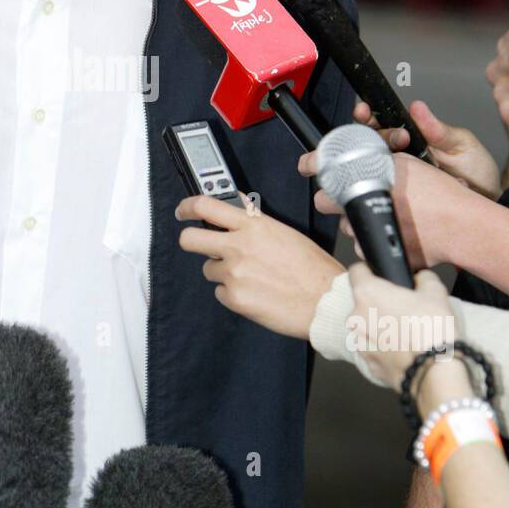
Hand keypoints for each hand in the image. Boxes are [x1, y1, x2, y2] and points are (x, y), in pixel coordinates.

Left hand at [175, 193, 342, 338]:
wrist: (326, 302)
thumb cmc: (313, 268)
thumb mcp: (284, 232)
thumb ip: (255, 221)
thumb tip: (237, 205)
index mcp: (253, 226)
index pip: (206, 206)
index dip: (187, 207)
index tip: (183, 211)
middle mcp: (238, 246)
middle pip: (189, 239)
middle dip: (192, 241)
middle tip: (202, 245)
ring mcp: (234, 273)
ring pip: (209, 269)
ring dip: (223, 272)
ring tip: (251, 277)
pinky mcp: (234, 298)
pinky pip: (220, 293)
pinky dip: (233, 294)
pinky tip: (254, 293)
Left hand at [299, 143, 474, 269]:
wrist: (460, 226)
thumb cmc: (440, 195)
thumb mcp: (407, 164)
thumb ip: (380, 160)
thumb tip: (365, 157)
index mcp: (364, 181)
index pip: (323, 173)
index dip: (312, 166)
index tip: (306, 165)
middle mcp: (359, 207)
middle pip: (326, 203)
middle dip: (334, 198)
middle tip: (349, 194)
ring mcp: (365, 232)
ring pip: (347, 224)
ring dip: (357, 218)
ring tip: (383, 212)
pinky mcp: (375, 251)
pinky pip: (364, 243)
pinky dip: (373, 237)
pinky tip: (391, 229)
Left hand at [346, 263, 459, 389]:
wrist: (434, 372)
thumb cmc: (432, 330)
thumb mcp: (436, 292)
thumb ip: (423, 278)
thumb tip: (420, 278)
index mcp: (367, 293)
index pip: (356, 271)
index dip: (369, 271)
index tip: (378, 275)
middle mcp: (355, 317)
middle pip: (362, 302)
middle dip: (379, 303)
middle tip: (403, 308)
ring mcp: (359, 342)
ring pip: (367, 327)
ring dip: (380, 326)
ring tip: (405, 331)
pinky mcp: (367, 363)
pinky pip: (373, 349)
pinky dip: (384, 347)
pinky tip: (403, 348)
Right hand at [351, 98, 500, 198]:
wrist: (486, 204)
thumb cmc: (475, 173)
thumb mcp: (461, 144)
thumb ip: (438, 128)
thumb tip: (416, 107)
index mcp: (412, 137)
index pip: (382, 122)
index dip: (369, 115)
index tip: (366, 111)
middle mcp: (400, 156)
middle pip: (370, 142)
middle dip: (377, 134)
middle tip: (401, 139)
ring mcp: (397, 177)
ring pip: (371, 165)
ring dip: (377, 157)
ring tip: (403, 154)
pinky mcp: (398, 197)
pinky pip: (380, 189)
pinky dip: (382, 183)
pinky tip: (395, 177)